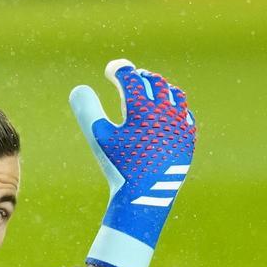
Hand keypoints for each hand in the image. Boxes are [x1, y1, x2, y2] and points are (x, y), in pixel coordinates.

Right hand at [69, 59, 195, 266]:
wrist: (145, 196)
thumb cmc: (118, 166)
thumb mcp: (98, 137)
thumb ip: (87, 110)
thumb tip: (78, 88)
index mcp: (142, 108)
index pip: (132, 77)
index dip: (119, 70)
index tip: (110, 70)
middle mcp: (165, 112)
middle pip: (154, 82)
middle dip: (139, 77)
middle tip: (128, 77)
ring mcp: (180, 124)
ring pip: (174, 94)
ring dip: (159, 88)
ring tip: (148, 88)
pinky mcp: (188, 138)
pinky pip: (184, 113)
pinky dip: (173, 106)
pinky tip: (164, 111)